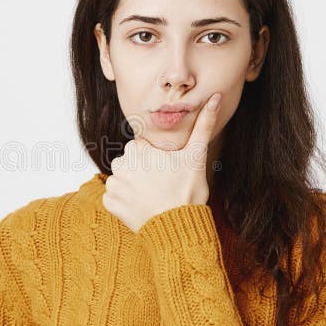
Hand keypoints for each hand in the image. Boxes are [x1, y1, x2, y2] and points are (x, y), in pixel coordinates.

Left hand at [102, 92, 221, 232]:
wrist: (177, 228)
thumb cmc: (187, 192)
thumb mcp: (196, 156)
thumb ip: (203, 125)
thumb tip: (215, 97)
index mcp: (137, 149)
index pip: (142, 148)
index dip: (156, 159)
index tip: (166, 171)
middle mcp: (121, 164)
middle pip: (131, 162)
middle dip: (143, 171)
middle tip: (162, 185)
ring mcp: (114, 184)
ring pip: (123, 179)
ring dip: (133, 186)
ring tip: (152, 196)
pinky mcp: (110, 203)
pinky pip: (115, 197)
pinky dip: (125, 202)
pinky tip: (141, 206)